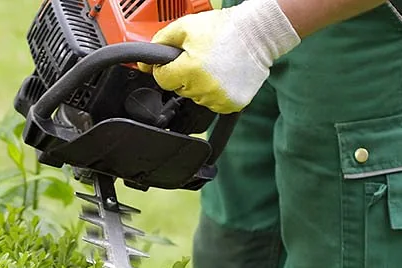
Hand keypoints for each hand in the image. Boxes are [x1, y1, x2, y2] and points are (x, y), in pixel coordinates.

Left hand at [138, 0, 299, 113]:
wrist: (258, 33)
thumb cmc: (224, 29)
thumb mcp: (186, 27)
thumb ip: (160, 42)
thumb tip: (144, 62)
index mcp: (189, 70)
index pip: (162, 79)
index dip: (166, 68)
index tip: (175, 61)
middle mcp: (203, 88)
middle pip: (179, 89)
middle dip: (184, 75)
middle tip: (200, 59)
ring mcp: (218, 99)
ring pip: (195, 98)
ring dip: (199, 85)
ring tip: (214, 66)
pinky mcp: (231, 105)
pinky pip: (213, 104)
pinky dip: (215, 93)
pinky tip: (223, 77)